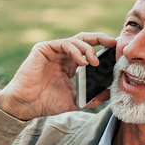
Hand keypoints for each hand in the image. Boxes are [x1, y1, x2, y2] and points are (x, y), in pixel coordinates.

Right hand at [0, 32, 116, 119]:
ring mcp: (54, 50)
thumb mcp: (76, 100)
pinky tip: (83, 62)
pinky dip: (76, 50)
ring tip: (94, 62)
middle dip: (101, 39)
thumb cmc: (47, 102)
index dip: (104, 49)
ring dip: (89, 49)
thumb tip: (110, 94)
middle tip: (114, 43)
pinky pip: (64, 44)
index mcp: (71, 64)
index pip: (90, 50)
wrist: (26, 105)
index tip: (117, 52)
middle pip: (85, 39)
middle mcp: (64, 55)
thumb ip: (92, 96)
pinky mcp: (44, 48)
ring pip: (77, 40)